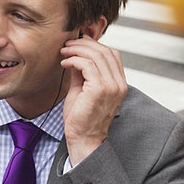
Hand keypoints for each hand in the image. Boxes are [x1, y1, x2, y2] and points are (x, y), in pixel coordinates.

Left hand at [60, 35, 126, 164]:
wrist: (83, 140)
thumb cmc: (82, 118)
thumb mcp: (83, 90)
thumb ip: (83, 72)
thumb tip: (75, 55)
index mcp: (119, 84)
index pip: (112, 54)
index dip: (94, 45)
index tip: (77, 45)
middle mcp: (119, 84)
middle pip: (105, 51)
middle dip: (84, 44)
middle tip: (67, 45)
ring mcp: (111, 86)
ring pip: (96, 55)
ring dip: (77, 50)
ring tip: (64, 52)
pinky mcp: (99, 89)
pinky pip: (87, 64)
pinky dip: (74, 60)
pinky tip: (64, 64)